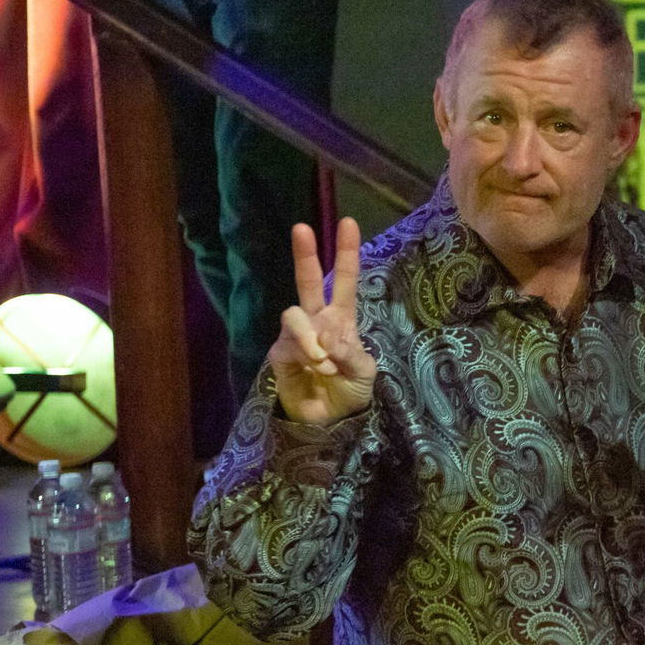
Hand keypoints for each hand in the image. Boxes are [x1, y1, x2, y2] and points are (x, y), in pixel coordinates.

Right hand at [269, 217, 376, 425]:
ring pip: (294, 314)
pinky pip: (290, 342)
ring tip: (324, 362)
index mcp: (342, 319)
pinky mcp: (279, 352)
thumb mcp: (364, 373)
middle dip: (305, 255)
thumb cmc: (350, 392)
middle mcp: (317, 320)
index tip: (348, 223)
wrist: (328, 421)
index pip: (345, 280)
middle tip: (301, 228)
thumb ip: (352, 353)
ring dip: (311, 338)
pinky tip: (317, 368)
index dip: (346, 253)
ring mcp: (296, 335)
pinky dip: (307, 355)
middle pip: (309, 281)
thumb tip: (328, 338)